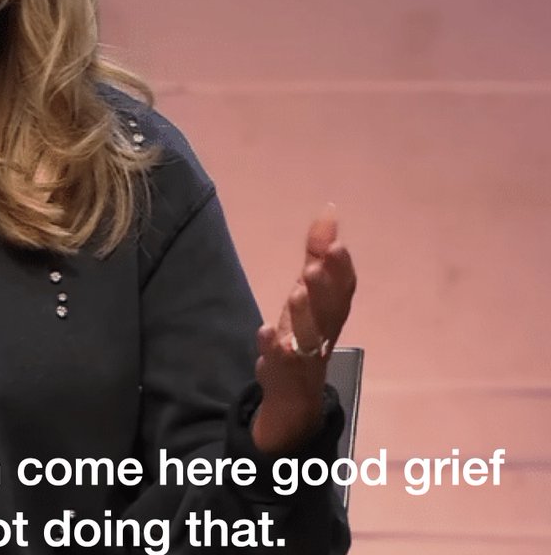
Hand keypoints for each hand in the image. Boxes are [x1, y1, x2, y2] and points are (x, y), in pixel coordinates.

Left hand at [252, 203, 356, 453]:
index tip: (335, 244)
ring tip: (296, 292)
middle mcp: (322, 334)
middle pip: (328, 312)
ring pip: (307, 337)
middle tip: (315, 265)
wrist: (294, 395)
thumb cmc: (304, 332)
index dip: (341, 269)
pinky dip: (271, 348)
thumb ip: (318, 253)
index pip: (343, 291)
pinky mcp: (281, 373)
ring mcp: (303, 356)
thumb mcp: (310, 293)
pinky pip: (278, 363)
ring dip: (303, 316)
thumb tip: (329, 211)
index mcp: (331, 314)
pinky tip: (264, 333)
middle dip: (324, 289)